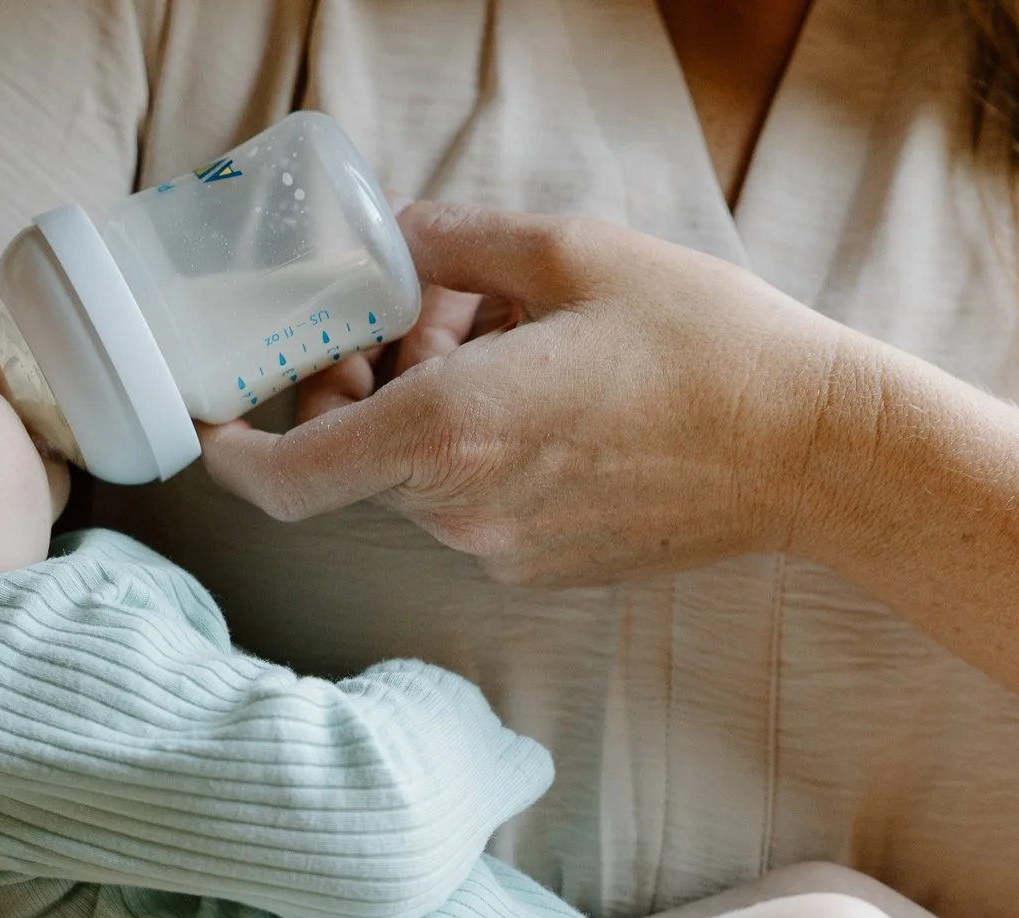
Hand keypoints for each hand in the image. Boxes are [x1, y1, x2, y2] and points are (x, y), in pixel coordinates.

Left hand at [202, 202, 882, 587]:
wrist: (810, 450)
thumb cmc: (703, 346)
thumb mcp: (570, 253)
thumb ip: (451, 246)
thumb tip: (391, 246)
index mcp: (447, 435)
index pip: (286, 478)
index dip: (228, 453)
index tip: (209, 416)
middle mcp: (460, 511)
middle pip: (354, 458)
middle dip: (360, 386)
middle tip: (415, 315)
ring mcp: (501, 552)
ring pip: (416, 479)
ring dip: (428, 413)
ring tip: (509, 339)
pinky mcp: (543, 570)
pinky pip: (473, 506)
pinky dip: (478, 453)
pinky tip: (548, 399)